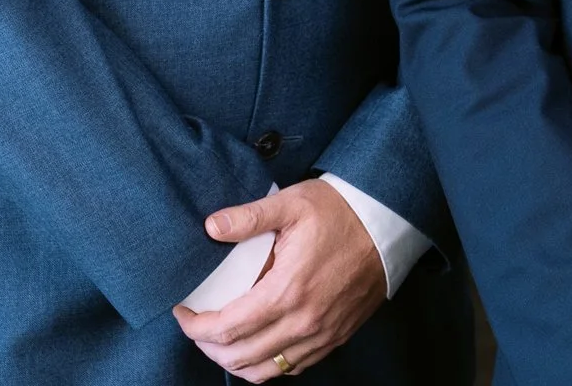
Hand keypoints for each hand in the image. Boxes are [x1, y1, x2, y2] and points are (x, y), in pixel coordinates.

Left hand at [174, 179, 386, 378]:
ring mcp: (321, 334)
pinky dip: (268, 364)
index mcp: (287, 291)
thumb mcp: (292, 203)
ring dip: (235, 362)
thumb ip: (249, 218)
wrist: (388, 224)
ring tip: (222, 340)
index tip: (183, 313)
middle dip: (208, 347)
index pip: (227, 329)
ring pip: (265, 371)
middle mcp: (303, 322)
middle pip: (240, 358)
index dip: (195, 328)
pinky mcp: (335, 337)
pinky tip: (259, 343)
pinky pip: (292, 367)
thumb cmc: (339, 211)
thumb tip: (209, 227)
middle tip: (197, 326)